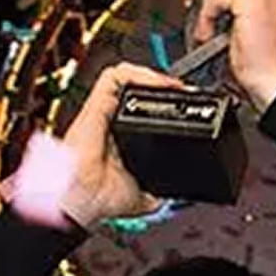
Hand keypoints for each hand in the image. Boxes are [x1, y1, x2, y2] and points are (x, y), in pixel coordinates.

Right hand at [59, 62, 182, 226]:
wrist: (85, 199)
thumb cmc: (102, 200)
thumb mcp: (144, 196)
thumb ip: (159, 189)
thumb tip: (177, 191)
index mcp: (120, 140)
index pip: (144, 110)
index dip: (166, 105)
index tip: (190, 108)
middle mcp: (110, 122)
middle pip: (138, 90)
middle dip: (165, 88)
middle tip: (186, 94)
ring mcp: (103, 111)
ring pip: (127, 77)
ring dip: (154, 77)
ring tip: (176, 87)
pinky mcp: (96, 103)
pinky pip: (116, 76)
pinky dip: (140, 74)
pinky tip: (160, 84)